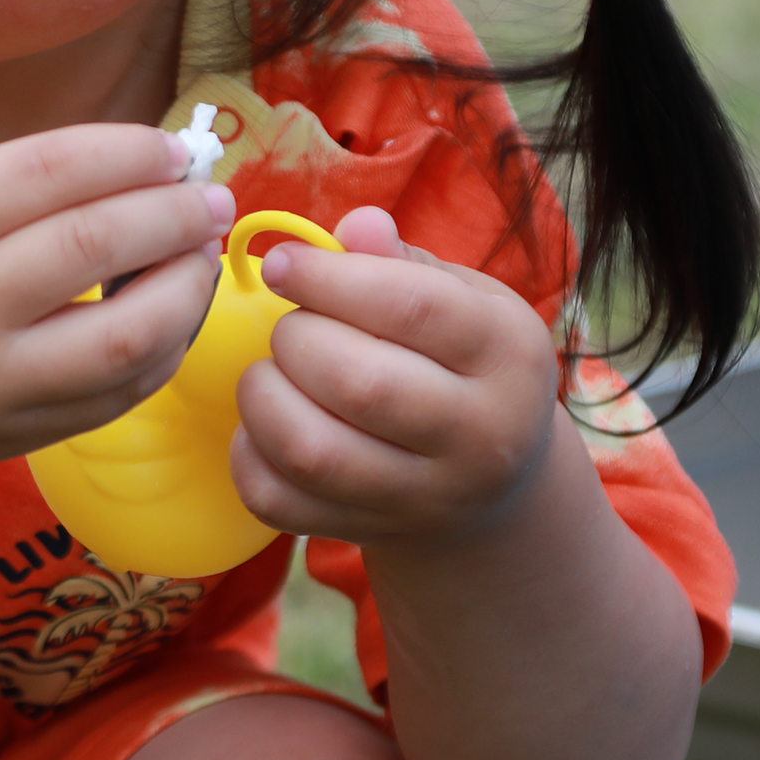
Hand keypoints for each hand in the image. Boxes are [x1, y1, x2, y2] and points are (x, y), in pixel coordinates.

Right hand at [0, 126, 236, 488]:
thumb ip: (8, 194)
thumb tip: (139, 171)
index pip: (50, 171)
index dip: (127, 151)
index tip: (171, 147)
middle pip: (95, 246)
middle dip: (171, 215)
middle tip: (208, 198)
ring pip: (127, 337)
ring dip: (186, 289)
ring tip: (201, 255)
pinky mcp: (11, 438)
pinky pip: (117, 395)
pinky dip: (162, 349)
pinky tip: (173, 315)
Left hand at [230, 206, 561, 553]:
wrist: (494, 489)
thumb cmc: (464, 366)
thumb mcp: (464, 303)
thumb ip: (404, 263)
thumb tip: (357, 225)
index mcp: (510, 355)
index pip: (415, 308)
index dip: (330, 278)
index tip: (279, 264)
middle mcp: (481, 434)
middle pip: (361, 383)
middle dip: (297, 340)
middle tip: (289, 328)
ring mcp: (426, 497)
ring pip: (314, 451)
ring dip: (264, 398)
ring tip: (267, 373)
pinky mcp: (372, 534)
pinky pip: (281, 502)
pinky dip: (249, 458)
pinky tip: (261, 426)